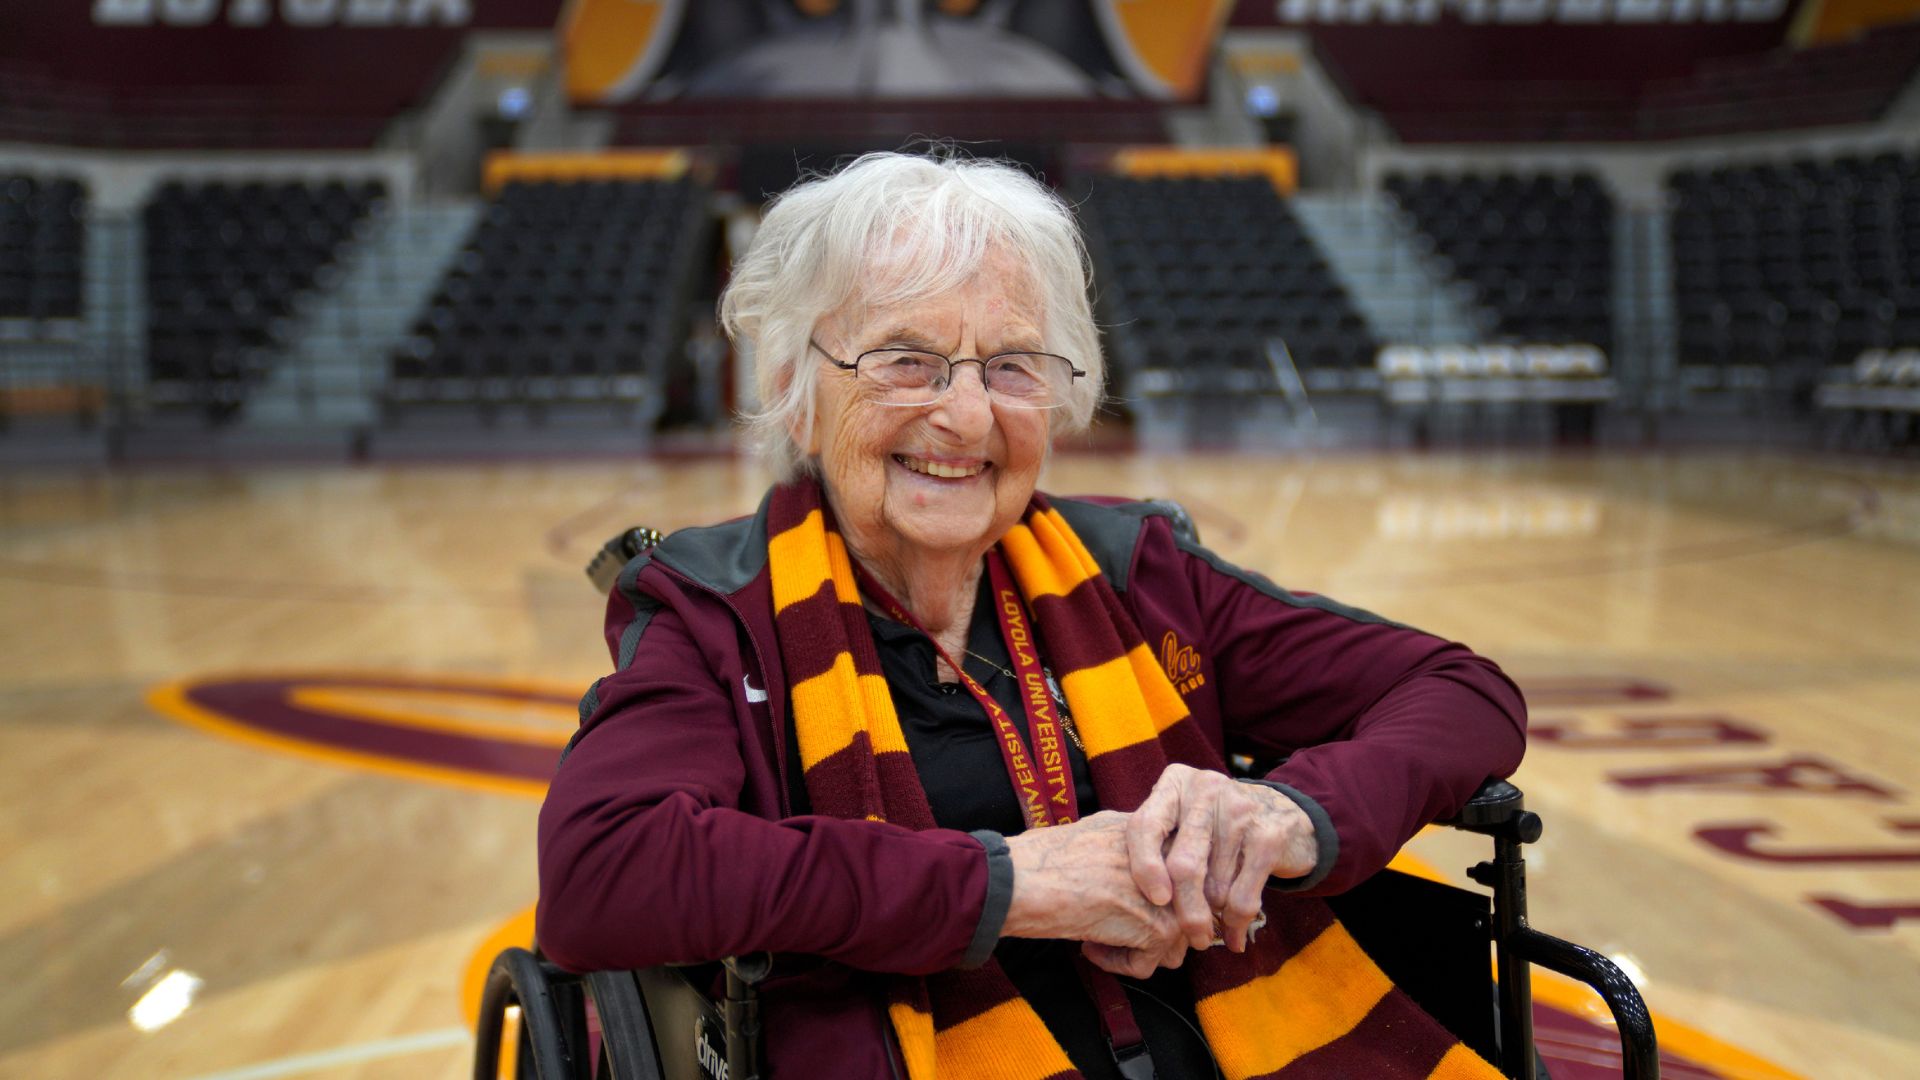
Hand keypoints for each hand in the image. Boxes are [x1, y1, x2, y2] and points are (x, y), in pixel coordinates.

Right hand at [1002, 811, 1185, 976]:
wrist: (1024, 879)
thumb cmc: (1043, 859)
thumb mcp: (1098, 831)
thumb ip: (1131, 848)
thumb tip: (1146, 874)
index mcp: (1155, 830)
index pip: (1175, 877)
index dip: (1149, 899)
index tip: (1119, 905)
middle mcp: (1170, 859)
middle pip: (1179, 911)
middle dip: (1145, 929)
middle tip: (1107, 926)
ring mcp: (1168, 894)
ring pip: (1170, 942)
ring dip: (1133, 949)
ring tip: (1097, 938)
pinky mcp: (1158, 927)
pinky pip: (1146, 964)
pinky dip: (1115, 964)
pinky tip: (1089, 944)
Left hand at [1126, 764, 1317, 952]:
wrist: (1284, 812)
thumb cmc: (1216, 825)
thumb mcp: (1183, 818)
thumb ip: (1157, 842)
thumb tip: (1122, 895)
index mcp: (1175, 783)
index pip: (1145, 826)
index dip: (1144, 867)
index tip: (1155, 899)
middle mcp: (1205, 790)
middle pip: (1183, 865)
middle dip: (1184, 910)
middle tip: (1189, 939)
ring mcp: (1240, 811)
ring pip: (1215, 886)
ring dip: (1213, 915)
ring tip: (1211, 929)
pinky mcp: (1269, 836)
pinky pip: (1243, 895)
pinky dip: (1236, 923)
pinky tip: (1234, 940)